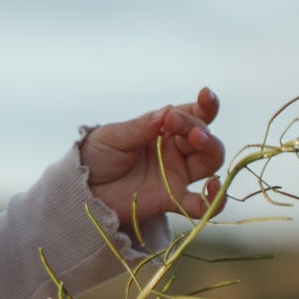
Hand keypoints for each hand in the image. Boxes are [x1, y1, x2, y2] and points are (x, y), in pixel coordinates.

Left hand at [79, 87, 224, 241]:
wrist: (83, 188)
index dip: (205, 105)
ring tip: (198, 140)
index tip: (206, 95)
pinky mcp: (172, 199)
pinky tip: (215, 190)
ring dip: (210, 149)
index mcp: (164, 128)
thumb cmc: (98, 155)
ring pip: (209, 162)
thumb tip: (166, 112)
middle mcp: (176, 150)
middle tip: (178, 124)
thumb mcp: (114, 136)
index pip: (193, 114)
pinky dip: (214, 199)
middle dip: (199, 127)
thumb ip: (140, 127)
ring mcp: (176, 174)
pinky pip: (200, 203)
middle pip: (204, 138)